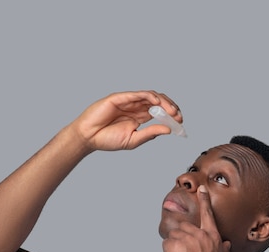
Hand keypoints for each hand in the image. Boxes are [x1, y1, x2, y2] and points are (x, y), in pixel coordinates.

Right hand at [67, 90, 182, 151]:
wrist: (88, 138)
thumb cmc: (107, 139)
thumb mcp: (133, 140)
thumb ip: (150, 134)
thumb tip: (168, 130)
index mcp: (139, 117)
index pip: (160, 112)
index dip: (171, 115)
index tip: (180, 122)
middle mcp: (135, 107)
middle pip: (158, 102)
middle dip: (171, 107)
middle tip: (178, 116)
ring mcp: (128, 101)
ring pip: (150, 96)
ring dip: (163, 102)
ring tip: (172, 110)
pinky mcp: (119, 98)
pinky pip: (137, 94)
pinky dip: (149, 96)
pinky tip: (157, 103)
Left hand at [162, 185, 231, 251]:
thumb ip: (224, 251)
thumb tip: (227, 245)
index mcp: (212, 237)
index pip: (208, 214)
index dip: (204, 200)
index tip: (201, 189)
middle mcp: (199, 235)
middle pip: (184, 226)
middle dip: (181, 237)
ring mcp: (186, 239)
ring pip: (173, 236)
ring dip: (174, 247)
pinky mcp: (173, 245)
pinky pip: (165, 244)